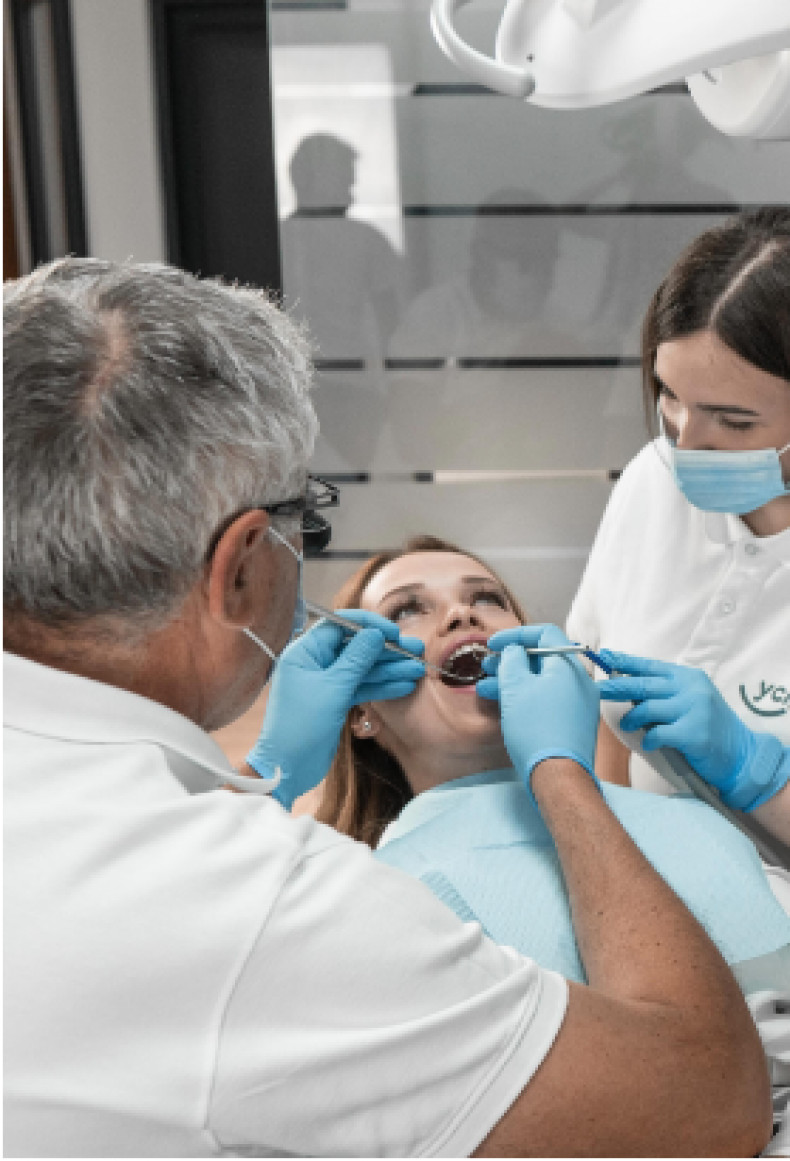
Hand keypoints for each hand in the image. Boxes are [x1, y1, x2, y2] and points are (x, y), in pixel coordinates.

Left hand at [247, 610, 424, 808]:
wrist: (287, 769)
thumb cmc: (302, 726)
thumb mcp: (333, 689)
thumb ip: (357, 659)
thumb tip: (375, 634)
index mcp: (305, 652)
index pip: (340, 625)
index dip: (368, 626)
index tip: (394, 632)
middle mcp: (315, 663)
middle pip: (355, 647)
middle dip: (386, 650)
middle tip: (416, 650)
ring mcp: (326, 683)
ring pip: (362, 669)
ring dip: (389, 669)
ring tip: (417, 669)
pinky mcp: (335, 701)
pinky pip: (361, 687)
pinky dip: (381, 687)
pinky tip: (404, 686)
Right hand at [477, 624, 600, 796]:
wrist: (558, 775)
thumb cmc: (535, 727)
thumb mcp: (516, 686)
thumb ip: (512, 660)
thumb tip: (515, 651)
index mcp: (569, 666)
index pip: (545, 634)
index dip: (516, 635)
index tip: (493, 645)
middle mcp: (579, 682)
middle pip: (542, 659)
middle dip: (511, 661)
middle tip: (486, 666)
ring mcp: (579, 704)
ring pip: (542, 682)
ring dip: (514, 681)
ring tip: (486, 687)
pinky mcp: (573, 724)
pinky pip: (548, 700)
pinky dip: (526, 697)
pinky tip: (504, 705)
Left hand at [598, 650, 786, 810]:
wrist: (740, 753)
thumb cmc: (708, 726)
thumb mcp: (690, 699)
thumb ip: (664, 692)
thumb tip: (626, 686)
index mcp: (688, 677)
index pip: (650, 666)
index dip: (625, 661)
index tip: (605, 657)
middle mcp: (691, 689)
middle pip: (644, 685)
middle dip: (617, 686)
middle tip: (598, 690)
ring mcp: (694, 710)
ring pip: (647, 709)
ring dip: (632, 719)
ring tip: (627, 725)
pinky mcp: (693, 733)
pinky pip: (658, 733)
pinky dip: (649, 739)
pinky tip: (650, 744)